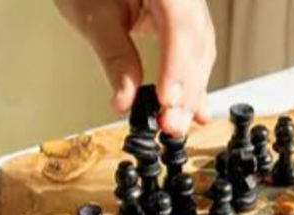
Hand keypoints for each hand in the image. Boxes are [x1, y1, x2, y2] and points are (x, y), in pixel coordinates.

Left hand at [54, 0, 215, 135]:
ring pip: (201, 54)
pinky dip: (193, 86)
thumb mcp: (92, 13)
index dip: (177, 65)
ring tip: (176, 124)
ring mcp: (190, 7)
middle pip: (195, 43)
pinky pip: (198, 55)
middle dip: (185, 91)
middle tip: (170, 124)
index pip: (179, 22)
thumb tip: (126, 100)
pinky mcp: (188, 24)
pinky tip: (195, 111)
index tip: (167, 99)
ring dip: (191, 95)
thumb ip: (114, 56)